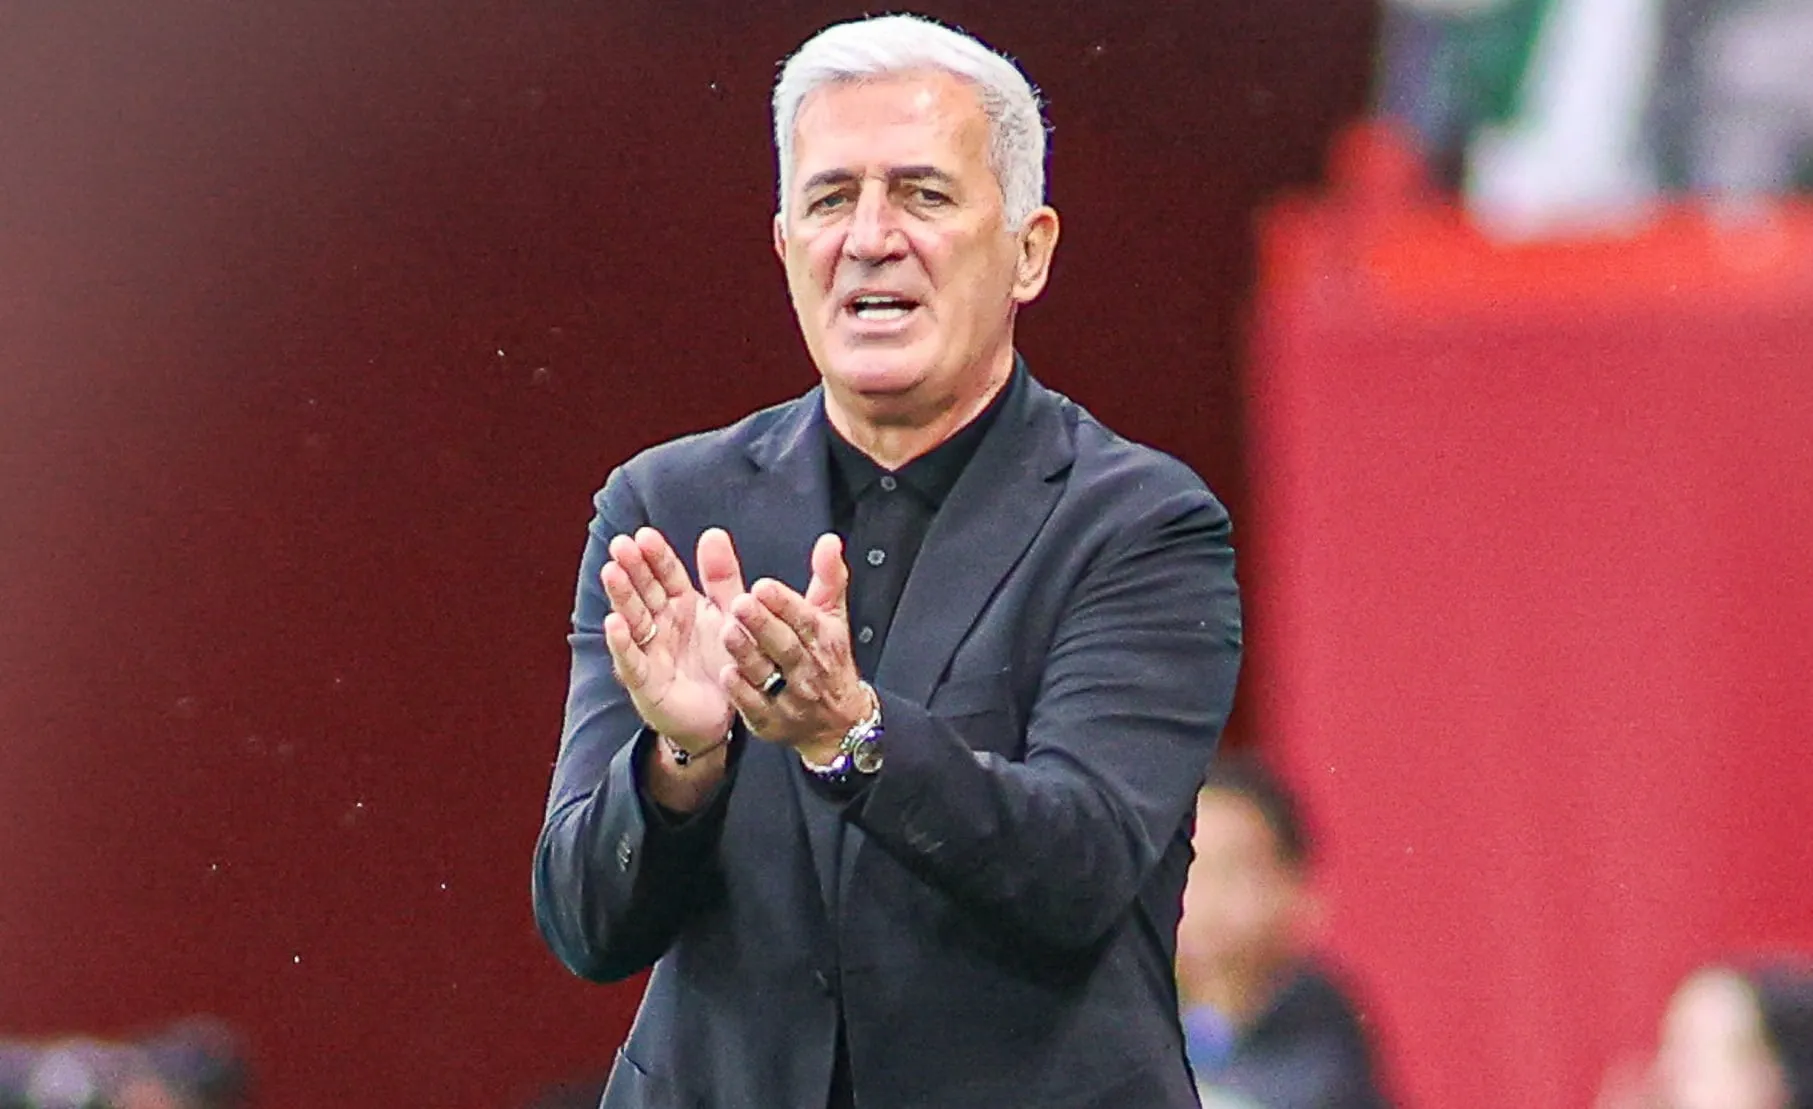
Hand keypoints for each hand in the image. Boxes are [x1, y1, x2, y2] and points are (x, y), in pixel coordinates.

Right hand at [601, 526, 746, 748]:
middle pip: (645, 592)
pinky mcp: (646, 683)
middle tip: (620, 544)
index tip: (644, 535)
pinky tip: (614, 623)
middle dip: (632, 569)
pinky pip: (633, 660)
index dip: (655, 556)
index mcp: (681, 605)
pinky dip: (622, 642)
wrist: (725, 716)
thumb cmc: (722, 661)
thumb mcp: (729, 615)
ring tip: (611, 572)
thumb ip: (722, 577)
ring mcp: (650, 652)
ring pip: (633, 619)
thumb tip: (713, 532)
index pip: (666, 575)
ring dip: (622, 597)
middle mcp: (661, 625)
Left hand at [719, 533, 870, 762]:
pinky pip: (755, 707)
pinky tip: (726, 674)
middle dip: (764, 624)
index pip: (805, 619)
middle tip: (740, 602)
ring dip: (747, 653)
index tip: (763, 586)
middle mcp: (808, 669)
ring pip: (768, 674)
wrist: (838, 723)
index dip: (785, 604)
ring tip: (727, 631)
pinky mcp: (771, 722)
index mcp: (823, 640)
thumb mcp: (834, 619)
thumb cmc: (828, 660)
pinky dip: (742, 692)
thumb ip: (829, 578)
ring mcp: (790, 698)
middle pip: (786, 646)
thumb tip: (829, 542)